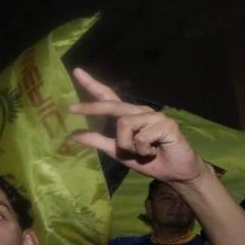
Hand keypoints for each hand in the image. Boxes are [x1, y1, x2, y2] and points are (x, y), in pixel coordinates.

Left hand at [67, 68, 205, 183]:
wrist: (174, 173)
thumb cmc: (148, 160)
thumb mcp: (118, 152)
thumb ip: (98, 141)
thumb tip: (74, 135)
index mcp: (129, 115)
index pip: (109, 97)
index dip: (92, 85)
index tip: (77, 72)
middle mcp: (140, 111)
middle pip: (112, 105)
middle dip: (91, 108)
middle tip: (70, 109)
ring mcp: (154, 115)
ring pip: (124, 124)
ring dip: (127, 146)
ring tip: (142, 153)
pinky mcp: (166, 124)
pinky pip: (141, 137)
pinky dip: (143, 151)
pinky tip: (155, 151)